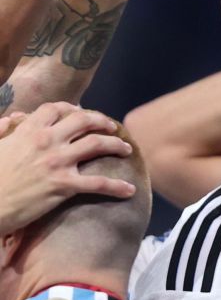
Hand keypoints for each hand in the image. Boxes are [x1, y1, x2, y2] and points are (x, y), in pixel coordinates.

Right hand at [0, 103, 135, 234]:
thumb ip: (2, 130)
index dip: (71, 109)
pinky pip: (98, 183)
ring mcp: (57, 162)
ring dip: (116, 145)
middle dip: (102, 121)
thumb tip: (10, 120)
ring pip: (97, 144)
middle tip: (112, 127)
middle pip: (84, 121)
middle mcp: (46, 141)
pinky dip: (117, 186)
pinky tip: (129, 190)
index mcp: (28, 131)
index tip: (80, 113)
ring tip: (126, 149)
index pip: (56, 109)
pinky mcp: (63, 185)